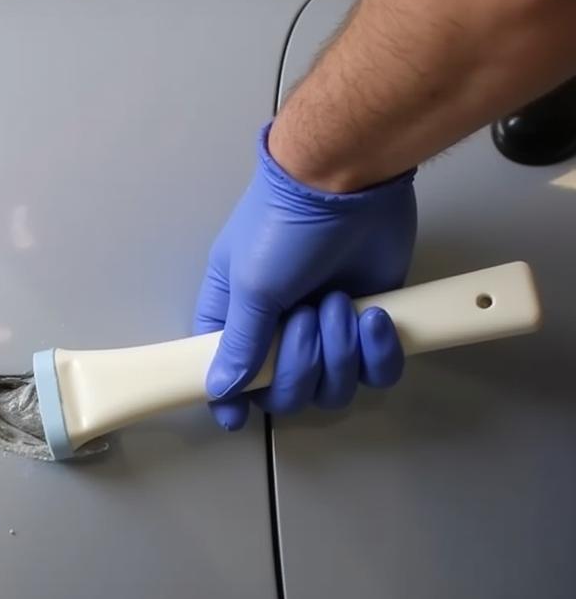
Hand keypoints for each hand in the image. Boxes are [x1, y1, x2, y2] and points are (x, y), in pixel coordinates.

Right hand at [194, 124, 416, 430]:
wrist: (347, 181)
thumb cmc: (281, 225)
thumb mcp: (250, 286)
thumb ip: (239, 344)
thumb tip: (221, 390)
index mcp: (236, 321)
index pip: (228, 379)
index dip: (234, 402)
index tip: (239, 418)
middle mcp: (278, 333)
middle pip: (285, 394)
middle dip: (301, 364)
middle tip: (308, 317)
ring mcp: (326, 333)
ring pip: (332, 389)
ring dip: (339, 352)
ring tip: (340, 304)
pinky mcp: (370, 327)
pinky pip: (376, 373)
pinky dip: (377, 352)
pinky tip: (374, 315)